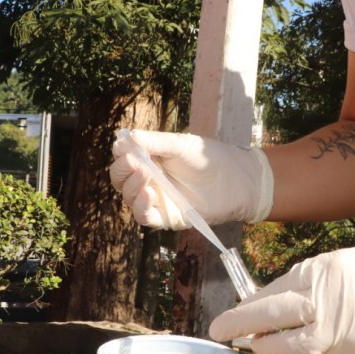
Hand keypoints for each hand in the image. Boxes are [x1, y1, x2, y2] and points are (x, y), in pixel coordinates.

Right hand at [109, 130, 273, 229]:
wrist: (234, 180)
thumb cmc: (208, 158)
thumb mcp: (180, 144)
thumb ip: (155, 142)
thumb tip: (127, 136)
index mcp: (149, 160)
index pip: (124, 159)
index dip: (120, 154)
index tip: (124, 147)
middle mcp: (149, 180)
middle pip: (121, 180)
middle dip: (122, 171)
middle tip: (134, 162)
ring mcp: (157, 200)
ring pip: (129, 198)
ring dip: (132, 187)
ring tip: (146, 175)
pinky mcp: (167, 217)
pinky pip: (145, 217)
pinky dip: (141, 207)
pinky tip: (150, 194)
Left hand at [209, 226, 354, 353]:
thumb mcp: (344, 262)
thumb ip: (310, 281)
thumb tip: (273, 301)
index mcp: (325, 274)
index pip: (273, 293)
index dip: (248, 305)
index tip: (232, 312)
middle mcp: (329, 305)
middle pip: (271, 319)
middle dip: (240, 326)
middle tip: (220, 331)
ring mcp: (342, 336)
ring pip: (288, 351)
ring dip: (266, 349)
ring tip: (257, 344)